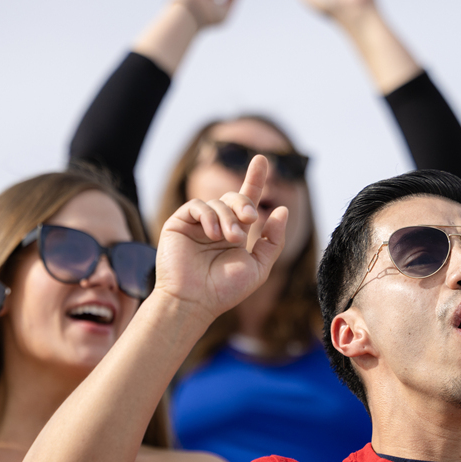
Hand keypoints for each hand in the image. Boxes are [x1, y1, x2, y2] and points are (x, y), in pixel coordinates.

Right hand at [155, 156, 286, 319]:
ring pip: (217, 202)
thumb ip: (272, 240)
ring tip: (230, 238)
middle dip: (246, 204)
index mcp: (235, 233)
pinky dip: (208, 216)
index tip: (264, 159)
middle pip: (234, 198)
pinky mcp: (179, 223)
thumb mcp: (259, 267)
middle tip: (252, 220)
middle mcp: (217, 226)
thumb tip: (281, 210)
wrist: (194, 302)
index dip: (255, 179)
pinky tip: (213, 233)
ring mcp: (197, 224)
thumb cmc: (224, 290)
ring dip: (229, 218)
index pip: (247, 201)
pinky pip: (197, 206)